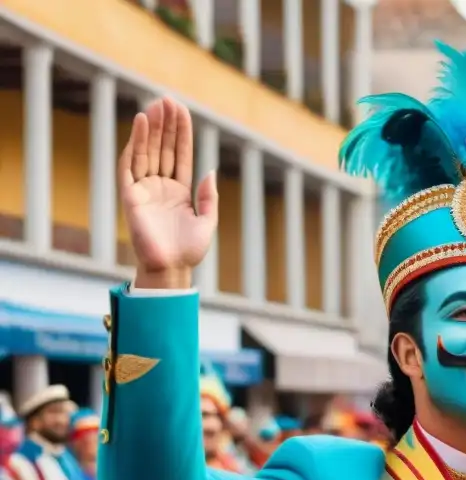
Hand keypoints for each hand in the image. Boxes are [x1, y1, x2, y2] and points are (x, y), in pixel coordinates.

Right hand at [118, 96, 217, 289]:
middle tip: (168, 99)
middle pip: (163, 148)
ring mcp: (145, 189)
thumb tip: (210, 170)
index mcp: (179, 190)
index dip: (181, 132)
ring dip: (151, 129)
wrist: (172, 268)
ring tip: (156, 106)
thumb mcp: (208, 220)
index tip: (182, 110)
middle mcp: (161, 186)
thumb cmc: (189, 250)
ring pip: (147, 151)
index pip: (180, 154)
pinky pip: (130, 165)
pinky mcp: (130, 196)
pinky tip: (141, 126)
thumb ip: (209, 195)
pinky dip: (134, 145)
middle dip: (166, 124)